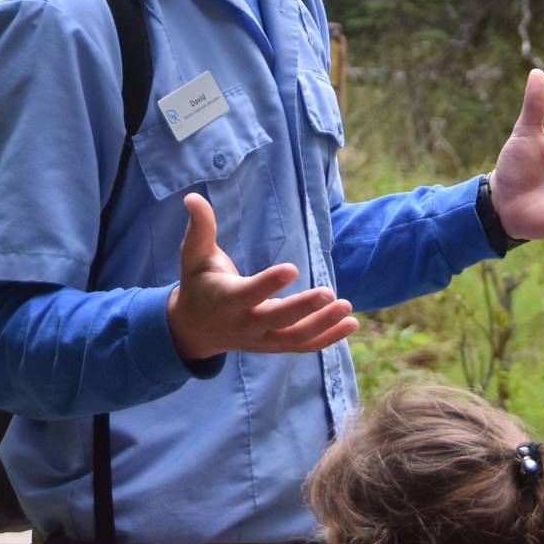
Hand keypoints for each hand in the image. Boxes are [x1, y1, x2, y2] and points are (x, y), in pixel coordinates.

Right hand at [166, 193, 356, 362]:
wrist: (194, 329)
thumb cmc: (198, 283)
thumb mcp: (193, 256)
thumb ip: (199, 227)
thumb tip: (193, 197)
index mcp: (225, 300)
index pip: (249, 293)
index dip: (269, 283)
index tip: (293, 268)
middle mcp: (244, 324)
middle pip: (276, 320)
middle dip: (302, 308)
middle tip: (328, 292)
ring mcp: (260, 340)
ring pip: (294, 338)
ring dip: (322, 325)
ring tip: (347, 307)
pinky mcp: (273, 346)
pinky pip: (302, 346)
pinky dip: (327, 338)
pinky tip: (350, 324)